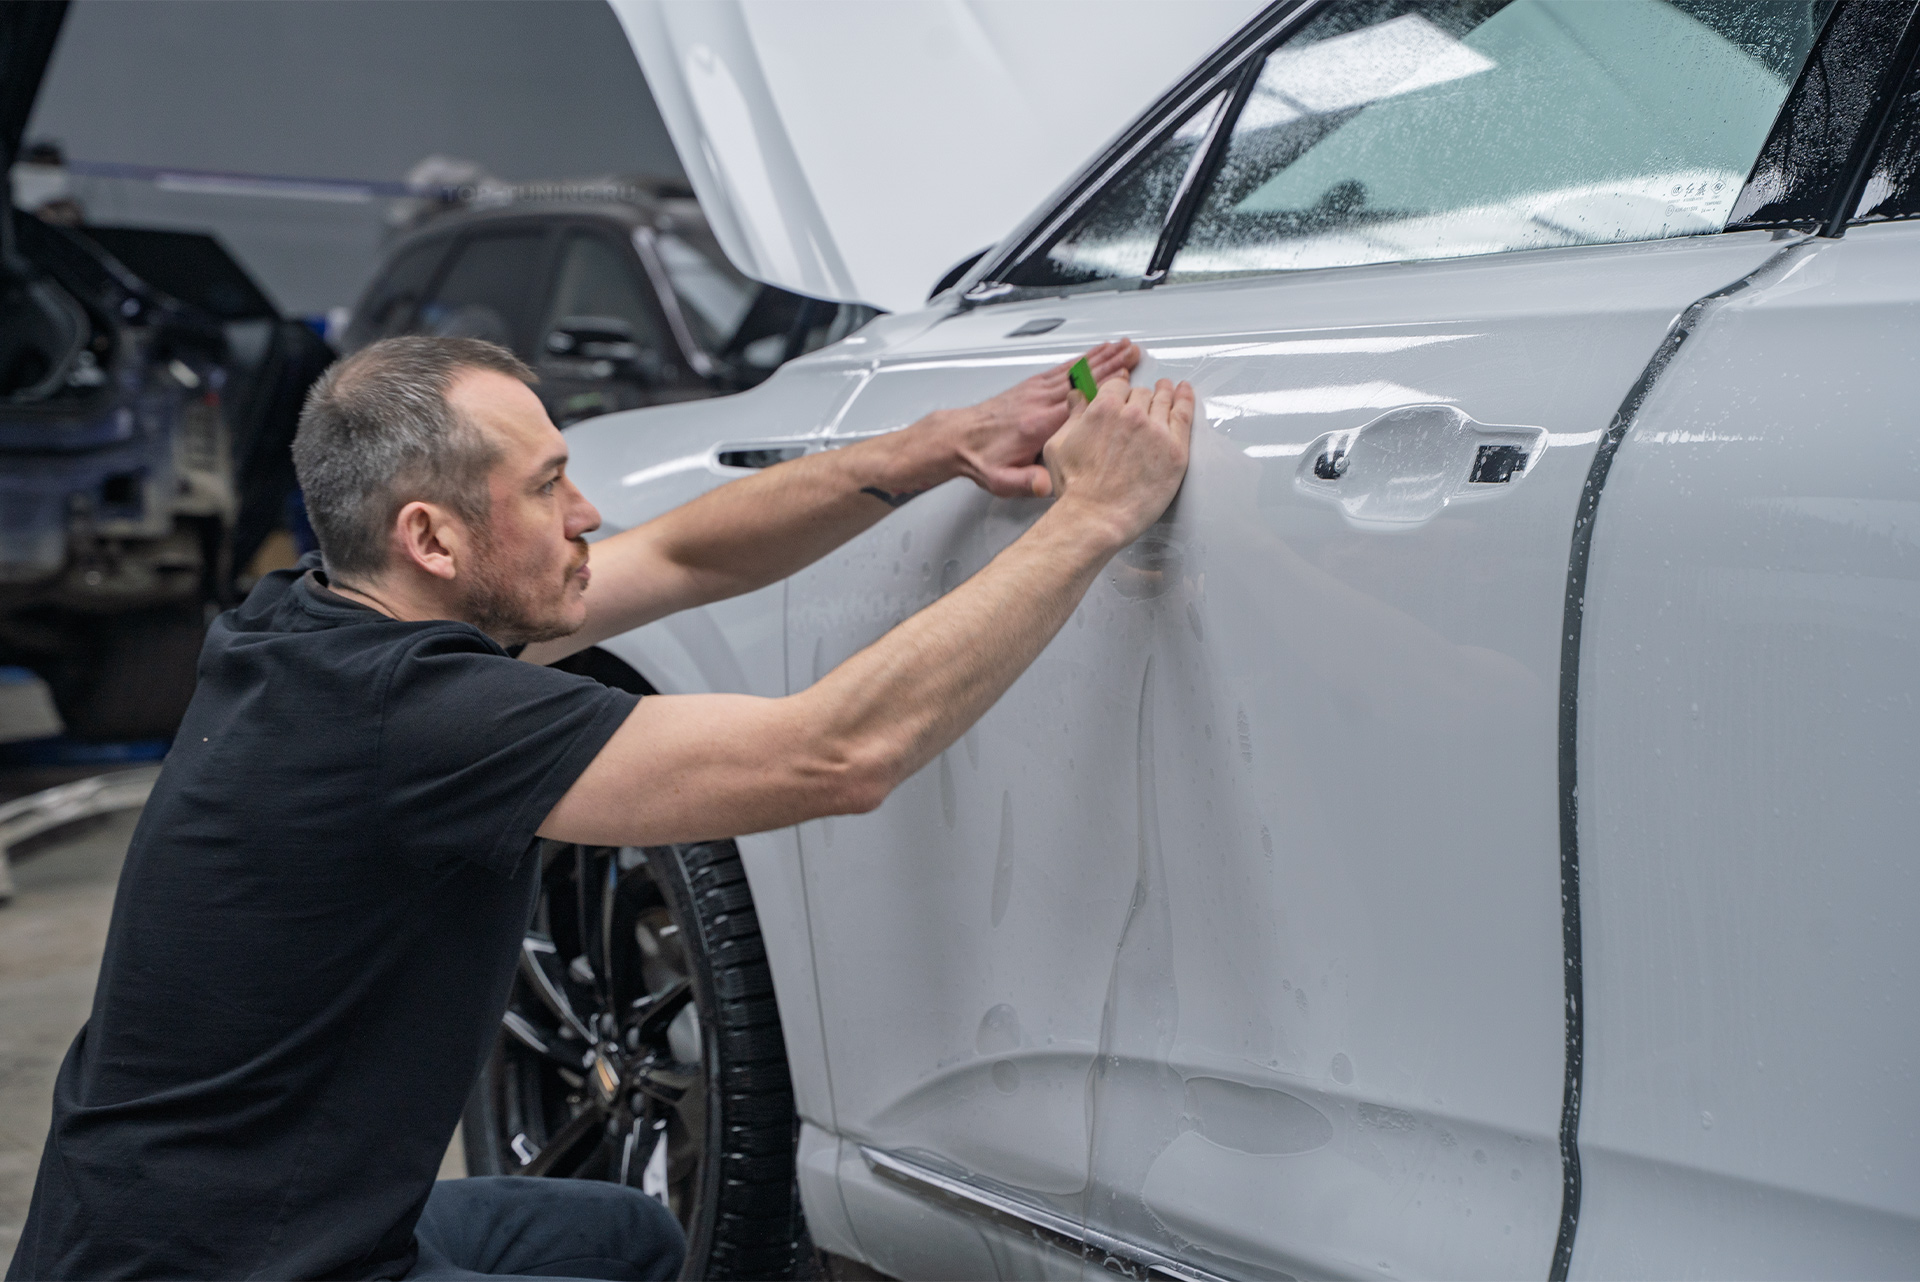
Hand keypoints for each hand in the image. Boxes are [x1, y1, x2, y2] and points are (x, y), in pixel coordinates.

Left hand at [947, 339, 1139, 497]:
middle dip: (1111, 364)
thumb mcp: (1002, 480)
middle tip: (1134, 353)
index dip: (1103, 388)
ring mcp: (1035, 391)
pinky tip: (1094, 354)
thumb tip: (1048, 486)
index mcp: (1037, 425)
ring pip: (1075, 370)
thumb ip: (1027, 482)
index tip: (1125, 377)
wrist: (958, 439)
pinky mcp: (1031, 386)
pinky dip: (1081, 360)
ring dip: (1100, 357)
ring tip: (1122, 347)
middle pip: (1082, 379)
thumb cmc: (983, 459)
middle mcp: (1038, 402)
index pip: (1078, 402)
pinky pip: (1062, 369)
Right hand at [1041, 373, 1194, 547]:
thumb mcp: (1058, 445)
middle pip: (1142, 394)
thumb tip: (1077, 396)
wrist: (1095, 517)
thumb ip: (1072, 416)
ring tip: (1167, 390)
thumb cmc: (1076, 489)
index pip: (1118, 386)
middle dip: (1141, 397)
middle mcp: (1132, 414)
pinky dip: (1185, 400)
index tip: (1123, 396)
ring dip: (1165, 394)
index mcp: (1103, 408)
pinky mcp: (1175, 450)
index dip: (1120, 391)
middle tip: (1144, 402)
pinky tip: (1185, 393)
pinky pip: (1184, 416)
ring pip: (1164, 401)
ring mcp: (1156, 431)